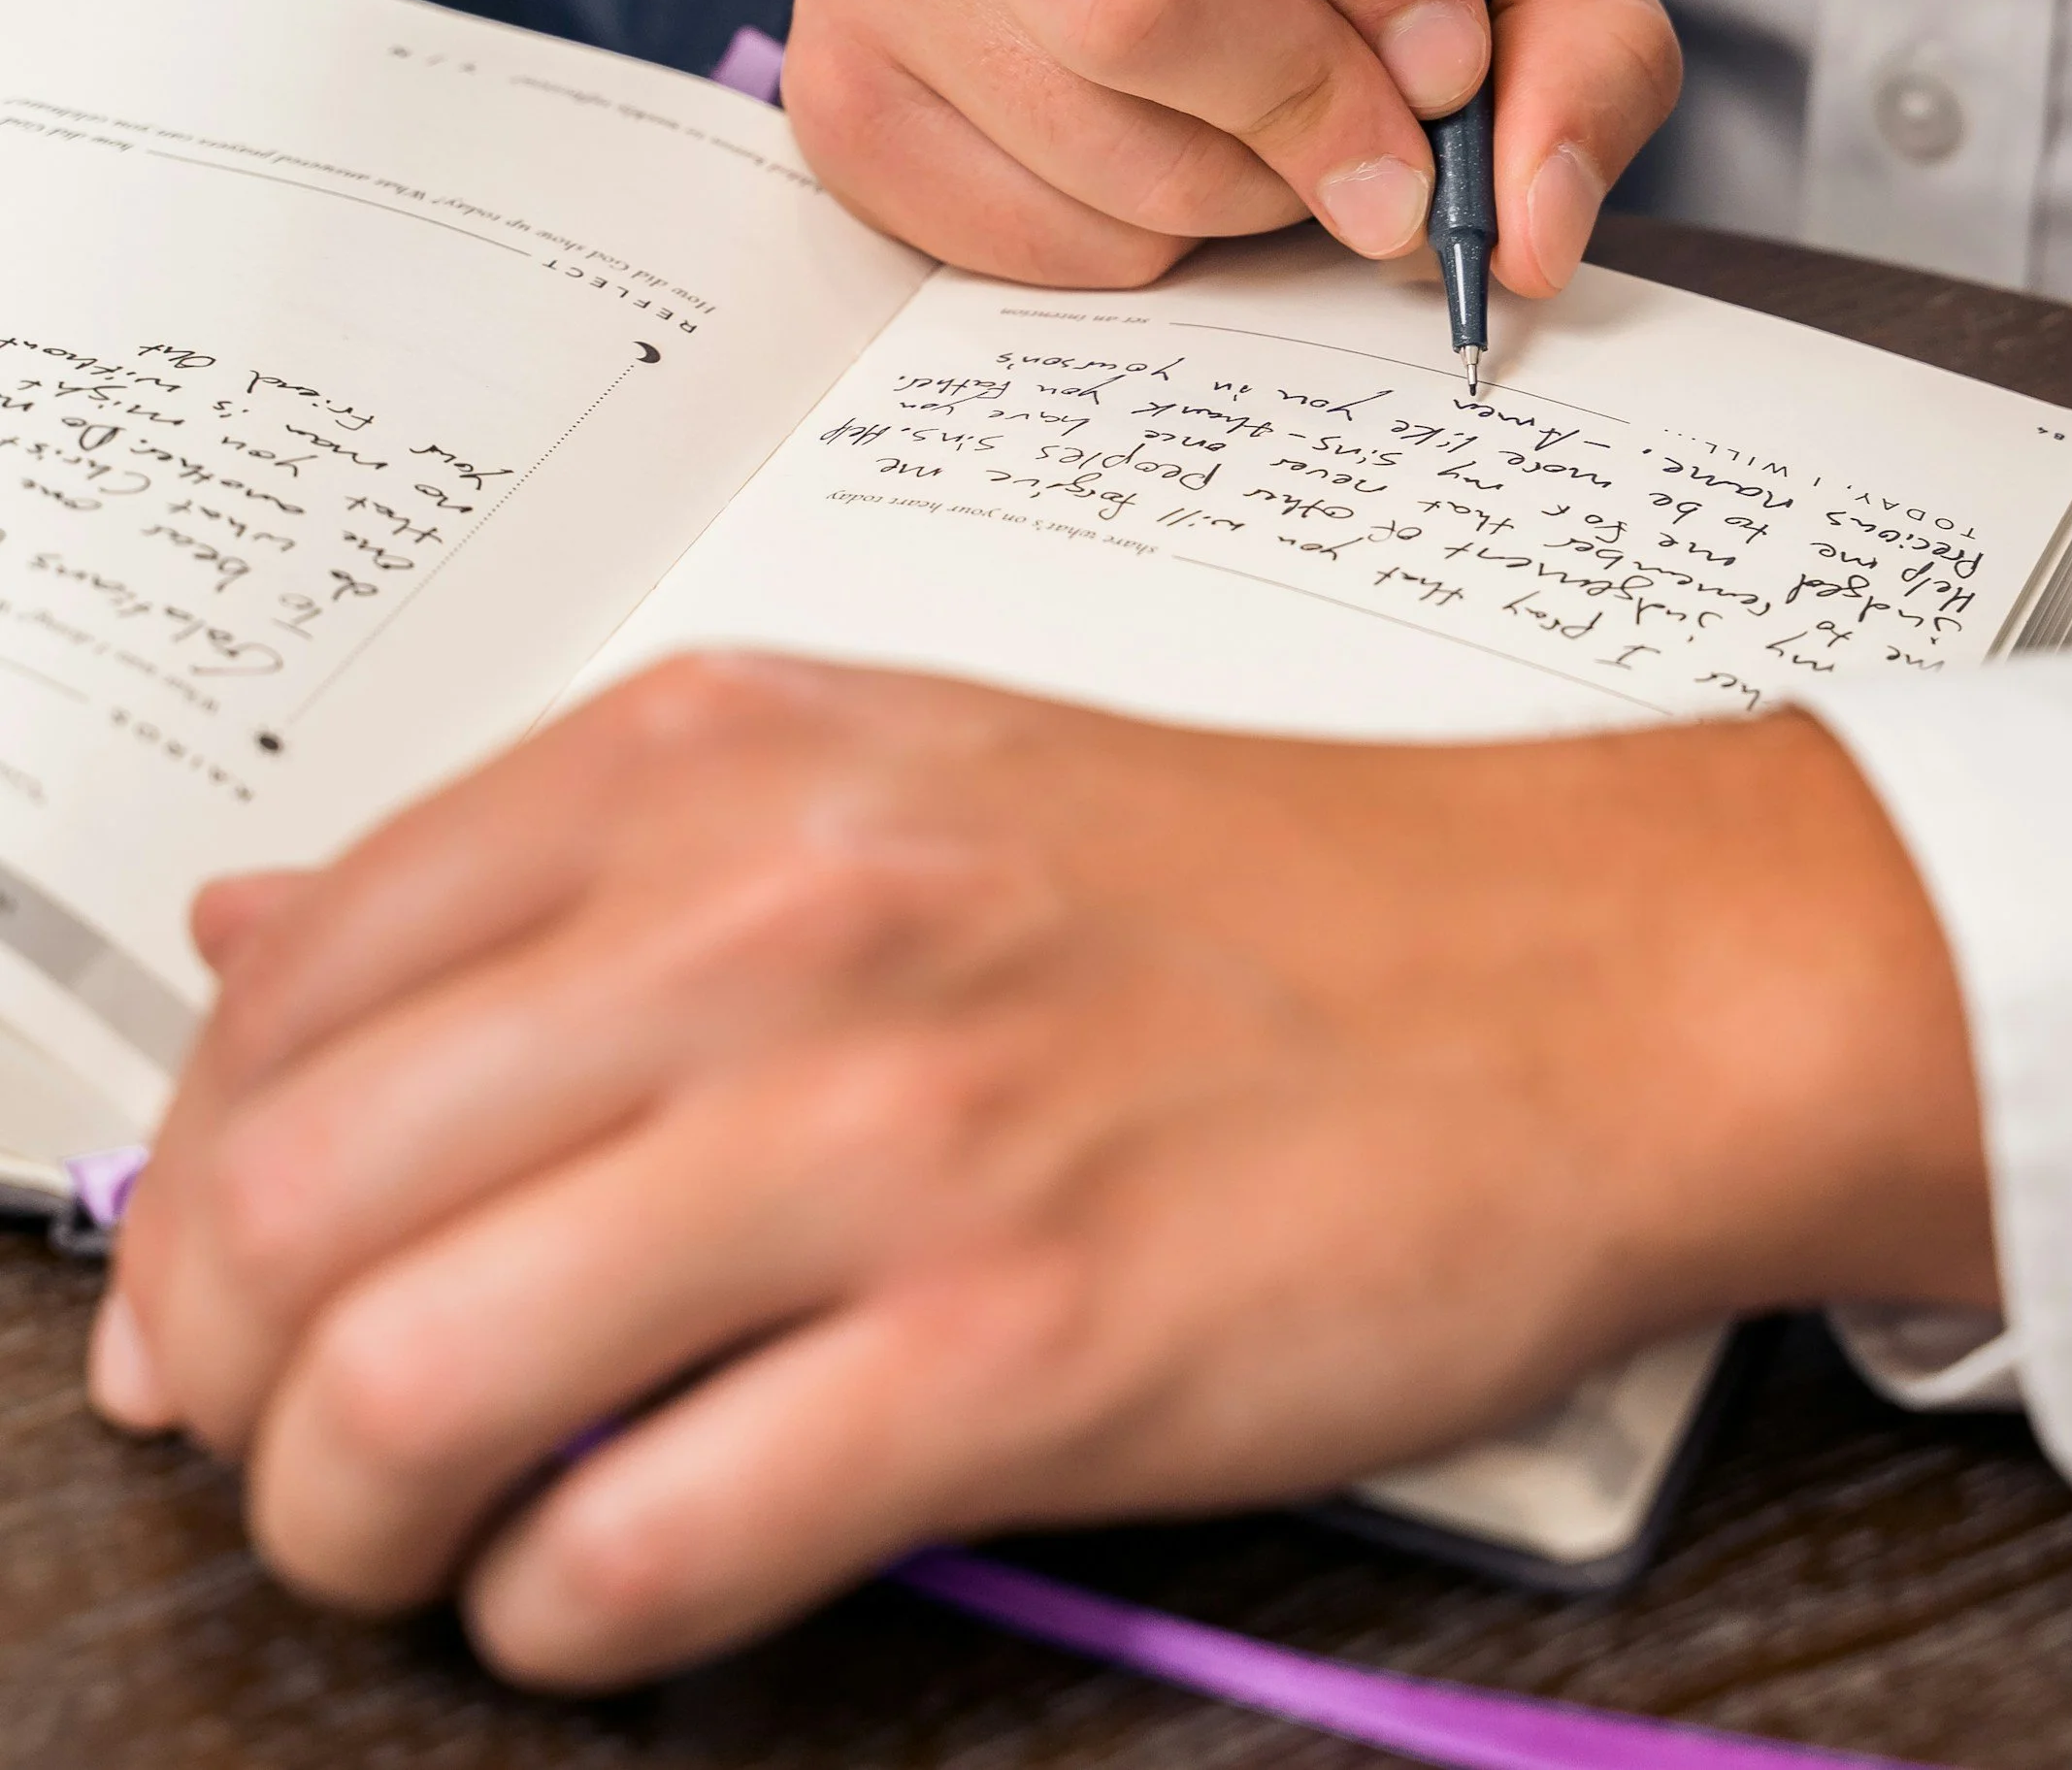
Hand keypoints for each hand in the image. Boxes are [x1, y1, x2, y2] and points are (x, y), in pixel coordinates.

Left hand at [93, 656, 1986, 1689]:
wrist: (1573, 976)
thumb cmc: (1251, 894)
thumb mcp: (881, 771)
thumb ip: (557, 862)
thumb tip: (258, 929)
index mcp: (727, 759)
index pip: (292, 979)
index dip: (200, 1175)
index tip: (233, 1276)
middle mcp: (781, 914)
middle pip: (291, 1201)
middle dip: (230, 1382)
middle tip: (295, 1438)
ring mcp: (901, 1129)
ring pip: (407, 1391)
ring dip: (357, 1519)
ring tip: (433, 1532)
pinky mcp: (1025, 1347)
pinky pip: (638, 1546)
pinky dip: (562, 1610)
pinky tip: (622, 1572)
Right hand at [787, 0, 1679, 294]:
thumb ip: (1575, 34)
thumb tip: (1526, 234)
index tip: (1444, 51)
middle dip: (1305, 115)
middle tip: (1378, 161)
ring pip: (1082, 133)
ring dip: (1234, 188)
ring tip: (1267, 134)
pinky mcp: (827, 78)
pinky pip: (1013, 229)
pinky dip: (1136, 237)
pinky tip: (1163, 156)